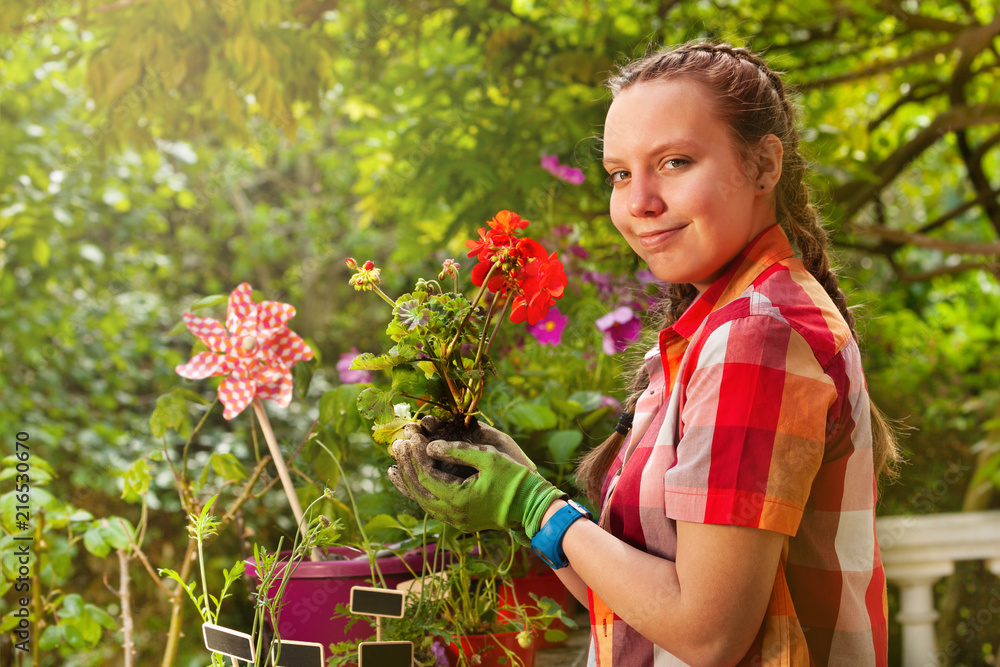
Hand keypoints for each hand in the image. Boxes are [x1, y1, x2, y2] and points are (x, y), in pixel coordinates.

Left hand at [387, 420, 564, 538]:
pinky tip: (411, 484)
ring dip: (408, 483)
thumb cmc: (515, 479)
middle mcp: (453, 514)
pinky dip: (419, 494)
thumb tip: (431, 446)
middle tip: (397, 445)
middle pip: (419, 490)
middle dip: (406, 467)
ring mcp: (455, 521)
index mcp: (459, 498)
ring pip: (422, 502)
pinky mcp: (460, 521)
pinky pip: (432, 507)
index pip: (426, 476)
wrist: (532, 508)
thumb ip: (458, 451)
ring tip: (392, 467)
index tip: (410, 436)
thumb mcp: (488, 458)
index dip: (415, 455)